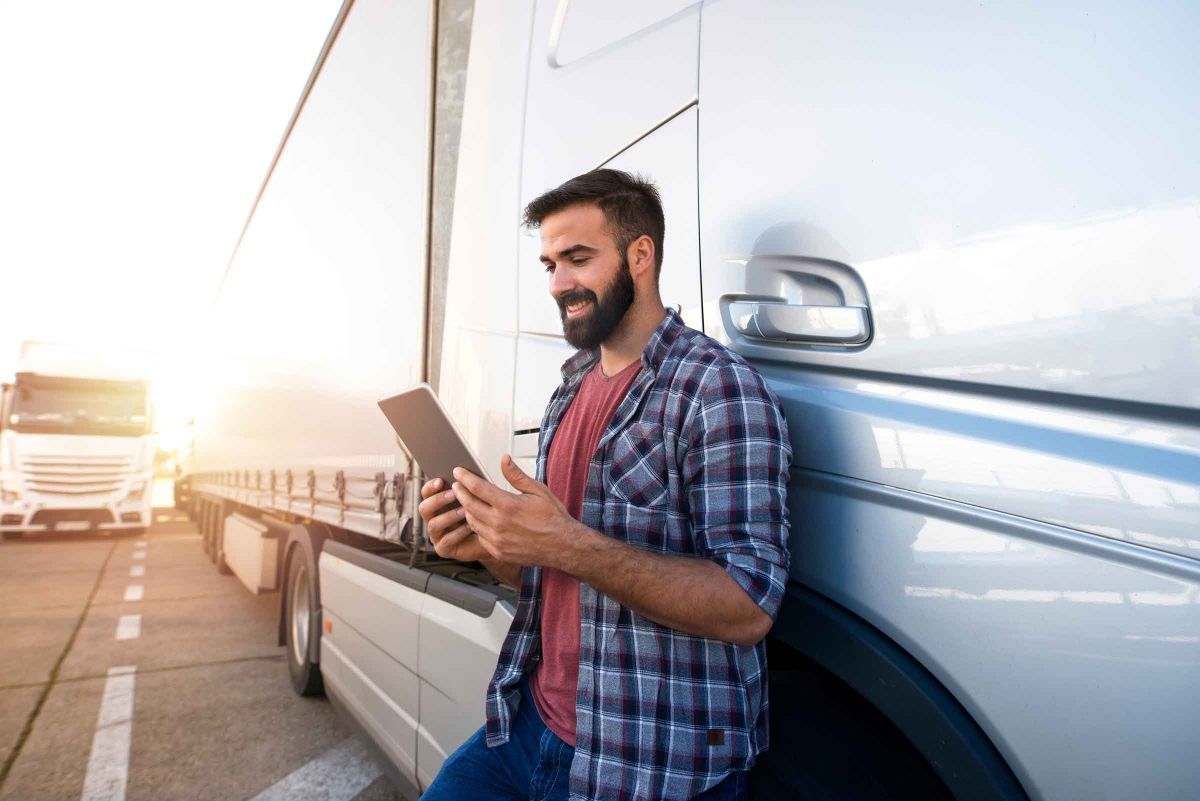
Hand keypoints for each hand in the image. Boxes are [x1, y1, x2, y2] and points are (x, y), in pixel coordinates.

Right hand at [418, 476, 489, 561]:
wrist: (494, 538)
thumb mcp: (476, 498)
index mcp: (438, 504)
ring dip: (448, 516)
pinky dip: (458, 533)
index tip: (441, 480)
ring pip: (433, 525)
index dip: (430, 486)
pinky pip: (446, 541)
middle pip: (424, 508)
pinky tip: (470, 527)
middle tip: (454, 494)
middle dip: (438, 500)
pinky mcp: (443, 549)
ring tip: (464, 511)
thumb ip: (468, 487)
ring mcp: (436, 535)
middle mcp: (433, 518)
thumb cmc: (484, 514)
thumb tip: (466, 473)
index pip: (426, 493)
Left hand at [452, 455, 579, 567]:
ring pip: (471, 522)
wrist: (563, 546)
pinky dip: (477, 526)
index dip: (465, 478)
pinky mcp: (498, 552)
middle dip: (460, 493)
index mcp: (508, 505)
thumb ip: (516, 476)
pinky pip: (479, 537)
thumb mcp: (538, 490)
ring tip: (466, 501)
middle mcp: (499, 523)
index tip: (458, 472)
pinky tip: (479, 520)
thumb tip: (504, 459)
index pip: (477, 487)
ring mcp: (497, 540)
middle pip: (469, 504)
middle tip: (457, 485)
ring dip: (466, 510)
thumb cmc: (553, 518)